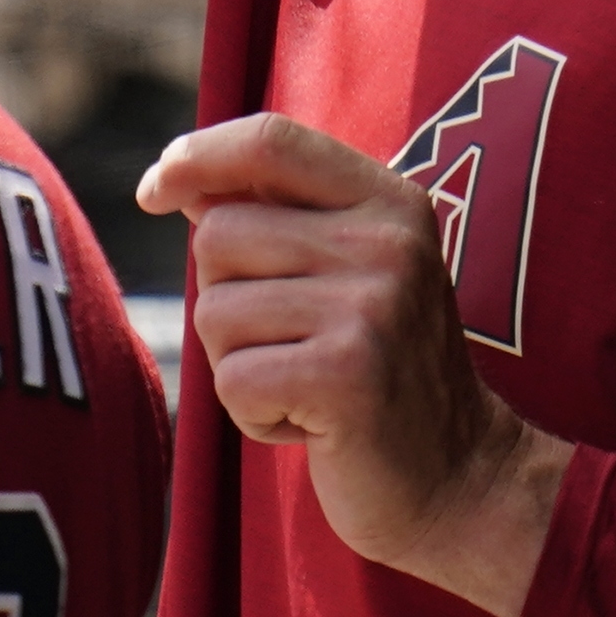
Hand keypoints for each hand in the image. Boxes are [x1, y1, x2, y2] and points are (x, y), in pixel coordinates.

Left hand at [140, 113, 573, 616]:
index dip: (197, 154)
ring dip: (239, 365)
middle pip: (218, 235)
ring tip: (305, 384)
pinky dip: (251, 415)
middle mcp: (386, 243)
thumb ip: (272, 217)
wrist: (459, 477)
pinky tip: (308, 423)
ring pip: (215, 313)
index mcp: (389, 203)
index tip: (156, 190)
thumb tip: (175, 178)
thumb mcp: (344, 273)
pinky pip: (231, 380)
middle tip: (291, 345)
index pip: (271, 139)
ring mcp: (372, 307)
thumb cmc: (378, 371)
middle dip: (225, 300)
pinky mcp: (347, 375)